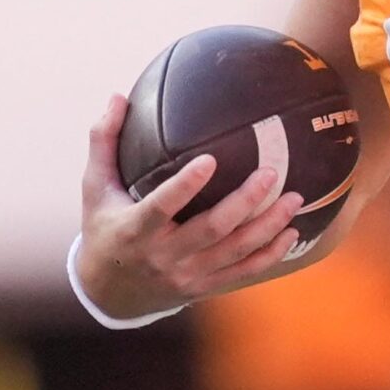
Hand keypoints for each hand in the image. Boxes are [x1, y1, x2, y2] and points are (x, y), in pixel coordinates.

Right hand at [75, 94, 304, 319]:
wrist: (109, 292)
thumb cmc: (104, 229)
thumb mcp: (95, 188)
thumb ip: (104, 142)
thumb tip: (118, 97)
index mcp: (135, 230)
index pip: (161, 207)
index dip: (185, 186)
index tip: (209, 160)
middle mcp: (164, 256)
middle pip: (211, 230)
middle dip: (244, 202)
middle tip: (270, 172)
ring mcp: (188, 274)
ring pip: (234, 251)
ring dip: (268, 226)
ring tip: (293, 197)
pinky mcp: (204, 286)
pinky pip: (244, 272)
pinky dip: (270, 254)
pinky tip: (292, 232)